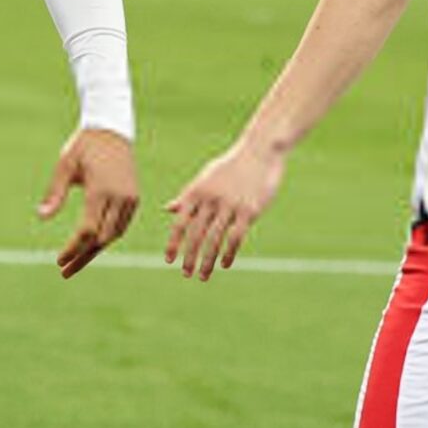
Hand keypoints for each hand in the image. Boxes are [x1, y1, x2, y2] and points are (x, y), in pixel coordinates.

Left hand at [39, 128, 137, 278]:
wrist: (112, 129)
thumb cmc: (83, 146)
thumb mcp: (65, 165)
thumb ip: (54, 192)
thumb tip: (41, 217)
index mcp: (101, 190)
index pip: (87, 230)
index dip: (72, 249)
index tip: (59, 260)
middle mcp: (120, 197)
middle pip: (102, 238)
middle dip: (82, 256)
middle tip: (65, 270)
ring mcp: (131, 198)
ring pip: (114, 234)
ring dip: (95, 250)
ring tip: (76, 262)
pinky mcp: (135, 197)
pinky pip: (122, 225)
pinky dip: (108, 238)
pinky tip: (93, 246)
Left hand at [164, 142, 286, 280]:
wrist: (259, 151)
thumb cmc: (230, 166)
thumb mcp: (204, 178)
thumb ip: (187, 196)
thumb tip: (168, 209)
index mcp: (196, 191)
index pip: (180, 222)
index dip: (174, 243)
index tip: (168, 260)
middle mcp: (210, 199)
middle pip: (196, 234)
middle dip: (189, 256)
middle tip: (186, 274)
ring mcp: (230, 205)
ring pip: (215, 239)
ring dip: (207, 260)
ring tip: (202, 276)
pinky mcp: (249, 210)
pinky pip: (236, 237)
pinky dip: (229, 253)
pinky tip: (224, 264)